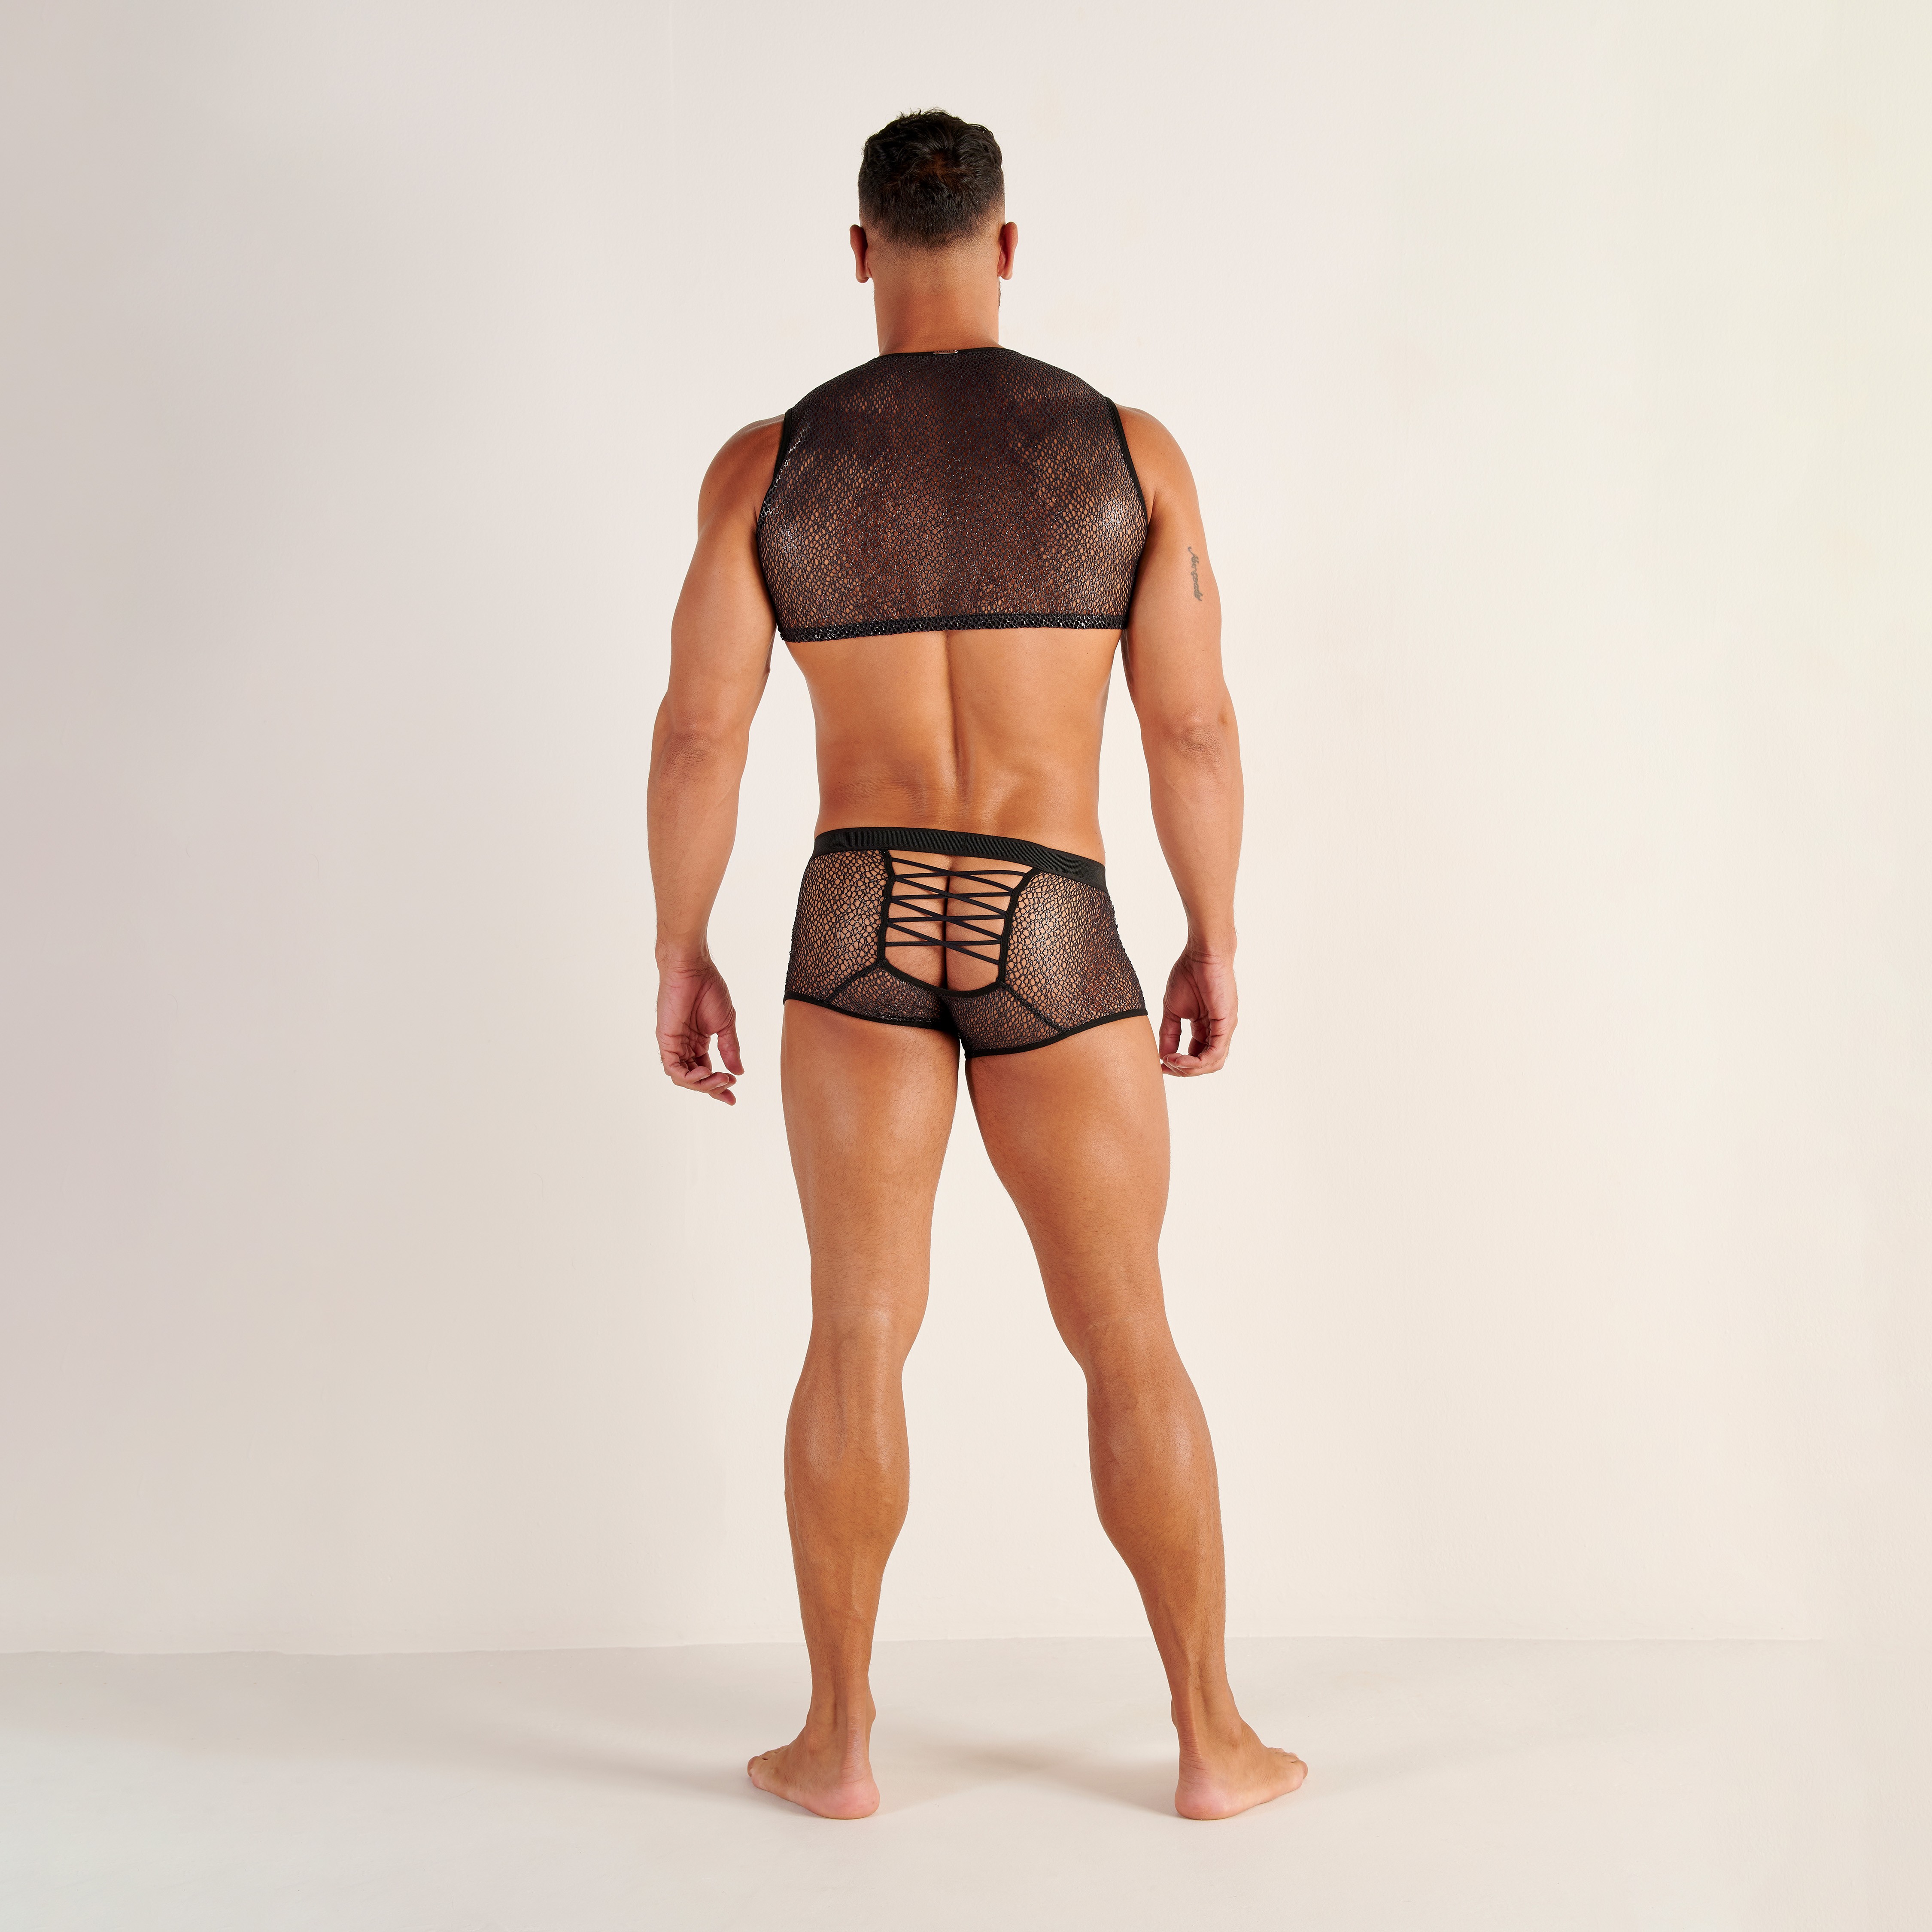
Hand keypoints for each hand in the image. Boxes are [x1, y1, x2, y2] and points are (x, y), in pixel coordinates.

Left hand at [656, 958, 743, 1103]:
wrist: (694, 969)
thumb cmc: (709, 989)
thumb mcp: (726, 1024)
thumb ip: (730, 1049)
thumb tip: (739, 1071)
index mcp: (698, 1042)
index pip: (706, 1071)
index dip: (718, 1087)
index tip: (733, 1098)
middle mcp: (684, 1046)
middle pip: (695, 1078)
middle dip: (713, 1088)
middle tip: (729, 1085)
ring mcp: (674, 1044)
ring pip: (683, 1078)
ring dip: (702, 1084)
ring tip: (719, 1079)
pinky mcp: (666, 1040)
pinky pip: (672, 1068)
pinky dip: (687, 1077)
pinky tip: (703, 1073)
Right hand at [1159, 953, 1236, 1075]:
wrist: (1202, 953)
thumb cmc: (1189, 974)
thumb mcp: (1173, 1009)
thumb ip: (1169, 1032)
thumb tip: (1163, 1055)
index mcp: (1206, 1027)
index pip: (1196, 1055)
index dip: (1179, 1064)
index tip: (1161, 1064)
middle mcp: (1218, 1030)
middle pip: (1206, 1064)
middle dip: (1185, 1070)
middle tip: (1166, 1066)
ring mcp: (1224, 1028)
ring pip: (1213, 1063)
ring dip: (1190, 1069)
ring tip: (1171, 1063)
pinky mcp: (1226, 1023)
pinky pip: (1216, 1052)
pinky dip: (1197, 1061)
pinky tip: (1179, 1059)